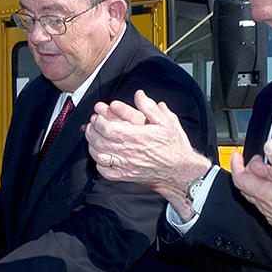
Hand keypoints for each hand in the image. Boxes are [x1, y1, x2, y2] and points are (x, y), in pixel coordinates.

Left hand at [83, 89, 210, 205]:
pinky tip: (100, 156)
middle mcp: (129, 152)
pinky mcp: (127, 176)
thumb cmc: (173, 145)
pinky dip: (99, 164)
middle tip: (91, 125)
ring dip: (92, 146)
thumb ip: (149, 107)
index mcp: (136, 136)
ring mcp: (127, 166)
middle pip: (100, 141)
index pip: (107, 128)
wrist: (180, 168)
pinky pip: (106, 172)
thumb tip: (138, 95)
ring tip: (93, 138)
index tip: (98, 117)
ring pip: (100, 157)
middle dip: (92, 131)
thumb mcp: (165, 121)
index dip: (99, 121)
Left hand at [230, 138, 271, 239]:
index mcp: (265, 194)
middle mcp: (264, 205)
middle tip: (260, 160)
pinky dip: (268, 192)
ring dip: (260, 181)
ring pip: (257, 195)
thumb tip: (270, 146)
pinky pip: (266, 204)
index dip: (236, 164)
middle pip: (247, 186)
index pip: (241, 178)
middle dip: (250, 170)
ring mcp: (270, 213)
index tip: (237, 155)